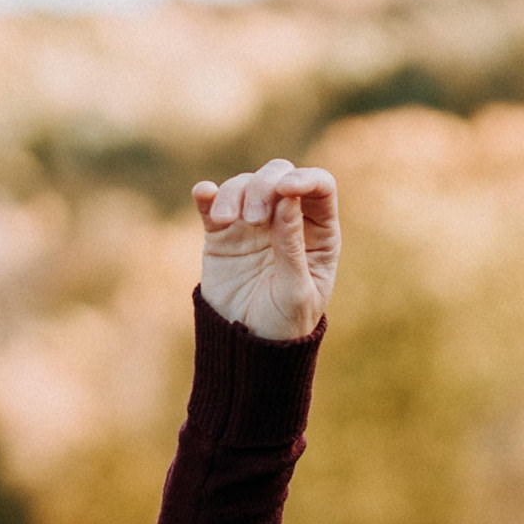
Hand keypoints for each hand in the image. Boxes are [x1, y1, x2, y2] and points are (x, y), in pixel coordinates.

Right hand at [192, 157, 339, 339]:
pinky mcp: (221, 232)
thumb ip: (292, 245)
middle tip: (254, 218)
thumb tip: (287, 197)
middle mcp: (287, 220)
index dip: (305, 179)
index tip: (285, 190)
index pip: (320, 188)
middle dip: (264, 187)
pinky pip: (213, 202)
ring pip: (244, 184)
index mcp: (318, 233)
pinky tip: (204, 194)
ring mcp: (252, 223)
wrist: (247, 347)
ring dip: (234, 193)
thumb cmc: (284, 324)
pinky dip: (208, 193)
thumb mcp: (295, 290)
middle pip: (278, 176)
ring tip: (226, 220)